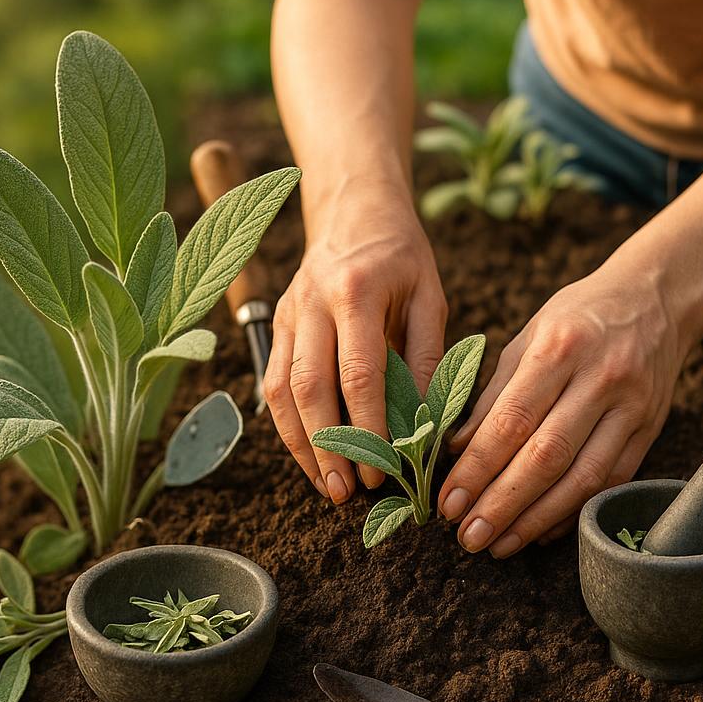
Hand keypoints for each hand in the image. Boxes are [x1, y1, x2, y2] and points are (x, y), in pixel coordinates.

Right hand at [265, 187, 446, 503]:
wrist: (354, 210)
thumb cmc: (400, 256)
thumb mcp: (429, 297)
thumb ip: (426, 357)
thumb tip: (425, 425)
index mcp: (355, 291)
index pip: (356, 371)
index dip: (367, 426)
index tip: (383, 468)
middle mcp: (310, 302)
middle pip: (307, 387)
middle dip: (326, 446)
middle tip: (347, 491)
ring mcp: (286, 314)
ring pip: (280, 391)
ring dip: (301, 445)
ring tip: (326, 486)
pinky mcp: (276, 326)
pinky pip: (273, 384)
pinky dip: (289, 426)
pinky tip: (311, 456)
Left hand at [438, 260, 694, 558]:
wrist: (656, 298)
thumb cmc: (578, 316)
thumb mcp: (527, 336)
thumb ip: (492, 393)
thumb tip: (455, 450)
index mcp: (559, 349)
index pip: (512, 420)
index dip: (477, 467)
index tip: (448, 501)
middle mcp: (599, 380)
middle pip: (546, 456)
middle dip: (502, 504)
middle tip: (467, 536)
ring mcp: (632, 409)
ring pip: (582, 478)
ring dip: (536, 520)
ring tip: (498, 545)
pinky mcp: (651, 430)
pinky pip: (611, 482)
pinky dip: (574, 512)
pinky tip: (541, 531)